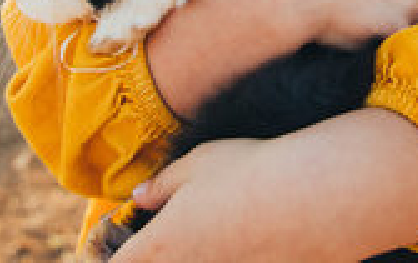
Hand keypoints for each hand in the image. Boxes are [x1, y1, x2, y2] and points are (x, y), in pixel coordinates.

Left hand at [111, 110, 417, 262]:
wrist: (311, 196)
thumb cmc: (250, 170)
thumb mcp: (197, 163)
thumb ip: (161, 185)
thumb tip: (139, 197)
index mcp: (161, 243)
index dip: (106, 256)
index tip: (112, 241)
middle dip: (148, 255)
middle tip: (157, 237)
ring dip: (186, 253)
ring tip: (202, 233)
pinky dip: (222, 254)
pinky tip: (239, 237)